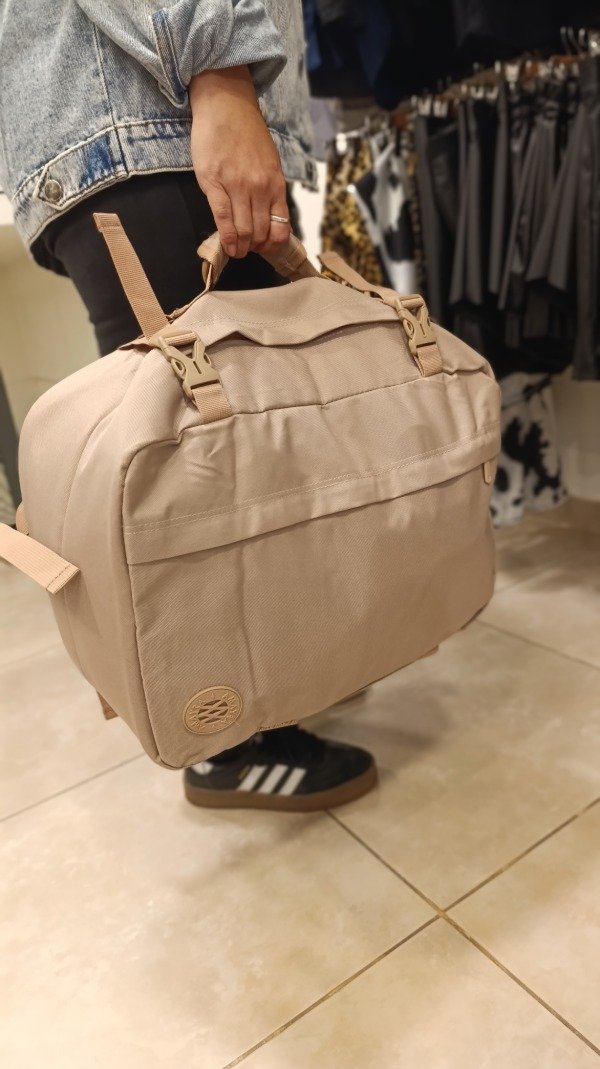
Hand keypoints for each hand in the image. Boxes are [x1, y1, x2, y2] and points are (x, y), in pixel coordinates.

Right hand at [189, 66, 290, 257]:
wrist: (226, 105)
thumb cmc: (247, 133)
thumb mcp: (270, 162)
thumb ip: (270, 189)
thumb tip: (269, 217)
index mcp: (275, 183)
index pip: (280, 227)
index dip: (273, 244)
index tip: (265, 247)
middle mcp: (259, 188)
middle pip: (260, 232)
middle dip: (254, 247)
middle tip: (247, 249)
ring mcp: (237, 186)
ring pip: (243, 230)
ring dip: (240, 247)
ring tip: (236, 251)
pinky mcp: (214, 183)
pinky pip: (222, 219)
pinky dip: (226, 238)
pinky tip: (226, 247)